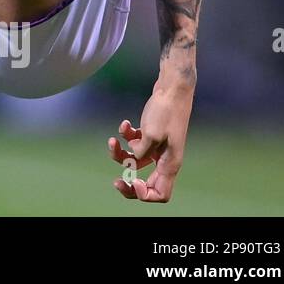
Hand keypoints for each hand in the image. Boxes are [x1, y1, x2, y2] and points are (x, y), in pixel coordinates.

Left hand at [107, 85, 192, 201]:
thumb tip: (133, 159)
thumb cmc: (165, 111)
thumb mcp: (151, 134)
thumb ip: (140, 151)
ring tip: (112, 141)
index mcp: (169, 164)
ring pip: (135, 162)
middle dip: (129, 183)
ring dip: (120, 154)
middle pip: (147, 183)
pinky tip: (125, 123)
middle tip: (115, 182)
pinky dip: (126, 136)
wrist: (172, 88)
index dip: (144, 194)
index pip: (160, 193)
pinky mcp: (150, 135)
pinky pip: (134, 144)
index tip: (133, 181)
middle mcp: (164, 160)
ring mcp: (157, 148)